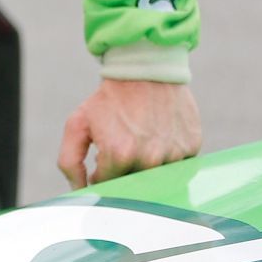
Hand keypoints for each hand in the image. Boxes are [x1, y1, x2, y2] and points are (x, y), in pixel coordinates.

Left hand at [58, 78, 200, 188]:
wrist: (144, 71)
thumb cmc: (108, 100)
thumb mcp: (78, 124)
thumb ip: (70, 161)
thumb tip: (80, 190)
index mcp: (119, 154)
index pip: (108, 186)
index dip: (102, 175)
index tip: (101, 162)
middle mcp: (149, 159)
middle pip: (133, 186)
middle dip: (123, 173)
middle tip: (120, 149)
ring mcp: (173, 155)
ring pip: (156, 179)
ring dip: (145, 167)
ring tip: (139, 140)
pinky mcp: (191, 149)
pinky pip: (177, 168)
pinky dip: (166, 159)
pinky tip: (157, 138)